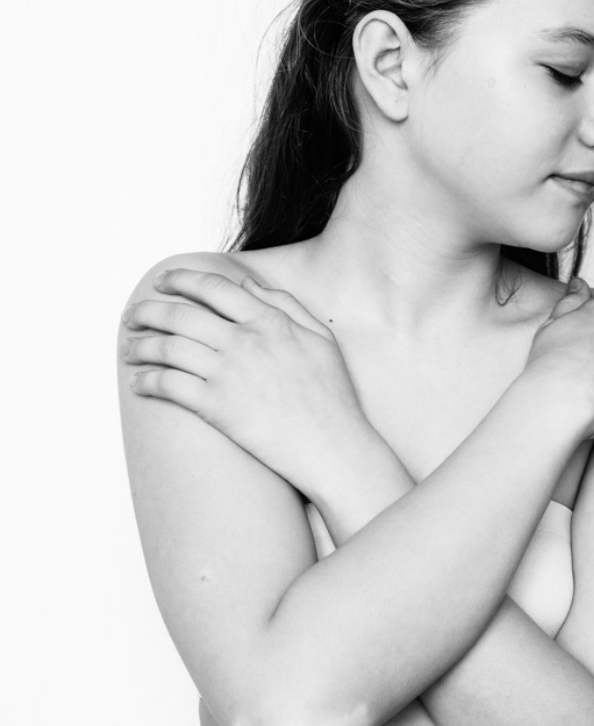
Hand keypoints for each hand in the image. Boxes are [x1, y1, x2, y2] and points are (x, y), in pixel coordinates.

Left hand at [120, 269, 369, 496]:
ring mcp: (228, 373)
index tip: (163, 282)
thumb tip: (249, 284)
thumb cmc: (332, 396)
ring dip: (141, 346)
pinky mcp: (217, 407)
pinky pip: (169, 385)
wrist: (332, 446)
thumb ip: (286, 305)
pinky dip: (146, 381)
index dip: (181, 279)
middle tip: (133, 314)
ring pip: (168, 348)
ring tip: (130, 349)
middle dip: (148, 310)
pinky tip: (138, 382)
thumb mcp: (320, 338)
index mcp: (268, 320)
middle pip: (181, 314)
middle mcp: (244, 341)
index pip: (213, 287)